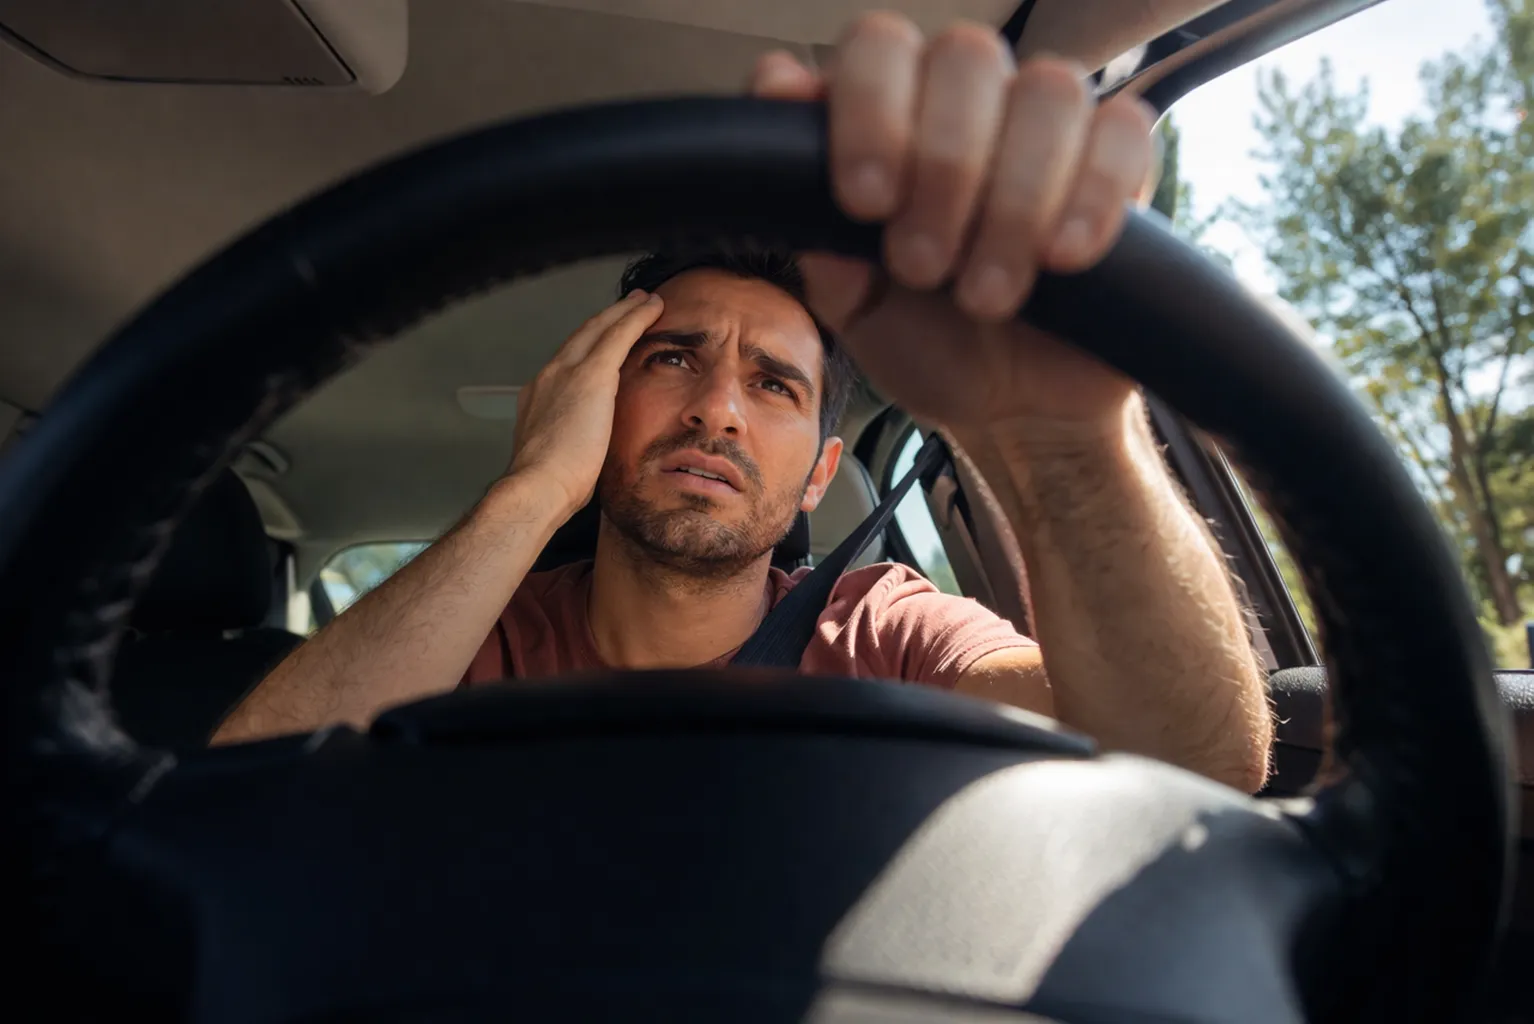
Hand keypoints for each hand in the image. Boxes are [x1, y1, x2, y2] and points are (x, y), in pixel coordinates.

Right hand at [506, 290, 664, 513]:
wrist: (538, 486)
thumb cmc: (550, 486)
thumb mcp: (558, 458)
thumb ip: (573, 443)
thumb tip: (590, 449)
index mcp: (540, 397)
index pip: (569, 362)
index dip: (589, 346)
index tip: (604, 340)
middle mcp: (549, 376)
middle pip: (582, 336)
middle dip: (606, 319)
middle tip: (629, 305)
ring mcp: (567, 372)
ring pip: (601, 328)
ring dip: (624, 312)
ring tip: (644, 301)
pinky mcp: (590, 375)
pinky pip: (619, 334)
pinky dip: (637, 318)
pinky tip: (654, 308)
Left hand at [750, 14, 1157, 437]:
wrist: (1014, 412)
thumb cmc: (930, 346)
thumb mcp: (857, 312)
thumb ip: (820, 243)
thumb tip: (791, 169)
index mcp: (894, 120)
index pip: (877, 47)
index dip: (869, 108)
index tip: (865, 201)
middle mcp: (970, 104)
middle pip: (966, 55)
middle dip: (942, 166)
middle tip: (922, 266)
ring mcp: (1050, 128)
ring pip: (1049, 90)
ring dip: (1013, 200)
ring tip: (986, 295)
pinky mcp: (1120, 166)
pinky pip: (1123, 134)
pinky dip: (1090, 198)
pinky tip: (1060, 259)